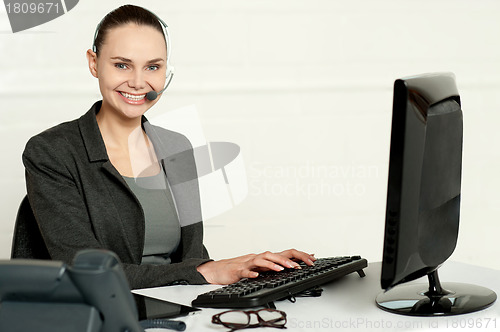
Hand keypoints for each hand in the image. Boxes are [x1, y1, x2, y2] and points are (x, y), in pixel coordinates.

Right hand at [196, 249, 315, 284]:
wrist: (219, 270)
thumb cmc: (240, 268)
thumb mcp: (260, 267)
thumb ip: (273, 265)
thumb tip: (291, 265)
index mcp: (264, 258)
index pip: (284, 253)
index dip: (298, 255)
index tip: (311, 259)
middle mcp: (257, 258)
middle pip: (274, 254)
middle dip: (288, 259)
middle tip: (299, 265)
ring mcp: (247, 263)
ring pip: (261, 260)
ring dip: (273, 264)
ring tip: (282, 269)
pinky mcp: (238, 270)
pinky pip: (245, 271)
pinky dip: (251, 273)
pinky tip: (257, 275)